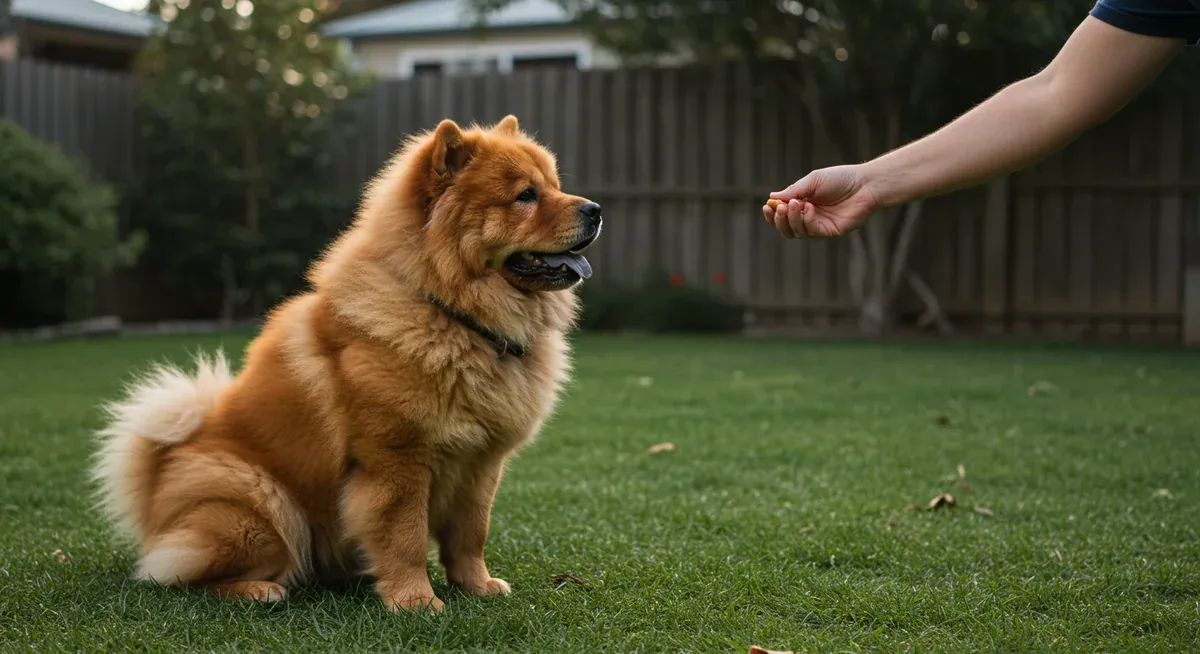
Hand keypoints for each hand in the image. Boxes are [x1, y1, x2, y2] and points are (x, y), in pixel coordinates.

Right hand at [761, 165, 880, 238]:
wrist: (865, 184)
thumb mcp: (812, 181)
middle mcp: (809, 217)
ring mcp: (819, 226)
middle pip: (786, 227)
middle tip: (779, 208)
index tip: (767, 206)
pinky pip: (811, 231)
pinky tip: (809, 208)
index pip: (783, 214)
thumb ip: (793, 190)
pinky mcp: (829, 232)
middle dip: (779, 219)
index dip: (773, 213)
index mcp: (803, 204)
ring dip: (791, 219)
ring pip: (796, 231)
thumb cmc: (840, 179)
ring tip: (793, 204)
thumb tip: (772, 197)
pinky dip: (806, 220)